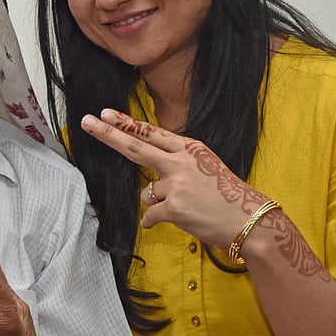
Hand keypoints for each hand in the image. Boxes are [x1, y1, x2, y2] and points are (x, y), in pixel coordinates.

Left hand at [80, 109, 270, 248]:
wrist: (249, 220)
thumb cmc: (227, 196)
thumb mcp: (206, 167)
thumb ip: (178, 163)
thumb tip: (150, 178)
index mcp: (189, 149)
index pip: (151, 133)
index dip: (126, 124)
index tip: (105, 114)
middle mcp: (180, 162)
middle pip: (136, 146)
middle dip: (108, 134)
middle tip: (87, 121)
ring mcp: (176, 184)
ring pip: (148, 193)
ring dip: (160, 203)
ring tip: (187, 207)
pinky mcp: (173, 208)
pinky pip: (150, 215)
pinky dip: (156, 221)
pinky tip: (178, 221)